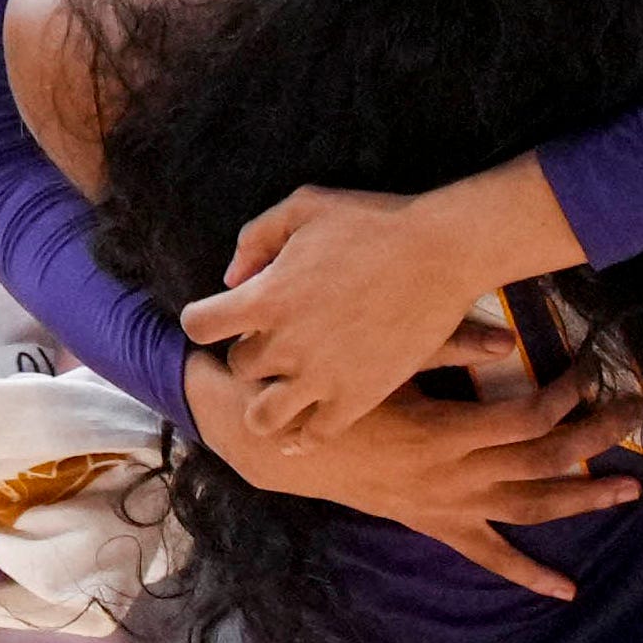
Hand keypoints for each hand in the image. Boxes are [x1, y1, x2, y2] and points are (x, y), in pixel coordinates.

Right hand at [182, 351, 637, 603]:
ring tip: (630, 489)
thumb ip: (447, 344)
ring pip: (530, 507)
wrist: (279, 444)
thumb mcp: (383, 359)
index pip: (528, 417)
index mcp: (444, 431)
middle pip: (544, 459)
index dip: (568, 394)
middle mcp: (453, 476)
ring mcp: (446, 506)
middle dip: (597, 434)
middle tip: (640, 410)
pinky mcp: (434, 523)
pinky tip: (566, 590)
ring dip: (583, 499)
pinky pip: (487, 554)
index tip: (590, 368)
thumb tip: (509, 337)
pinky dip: (527, 574)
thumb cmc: (332, 390)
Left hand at [184, 182, 536, 441]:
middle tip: (280, 343)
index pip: (199, 325)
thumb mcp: (305, 206)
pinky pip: (315, 435)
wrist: (443, 252)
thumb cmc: (375, 223)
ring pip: (263, 417)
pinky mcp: (357, 397)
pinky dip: (305, 435)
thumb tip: (231, 279)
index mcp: (264, 297)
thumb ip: (257, 236)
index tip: (225, 317)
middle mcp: (284, 343)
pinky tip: (307, 426)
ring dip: (266, 405)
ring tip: (283, 394)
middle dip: (252, 354)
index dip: (206, 320)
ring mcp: (320, 376)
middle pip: (239, 367)